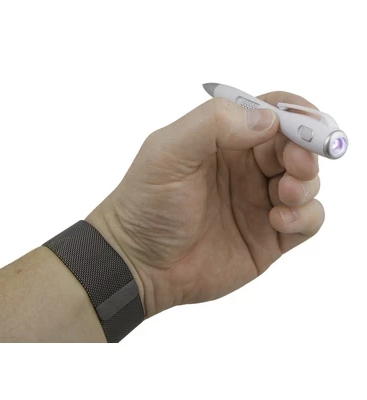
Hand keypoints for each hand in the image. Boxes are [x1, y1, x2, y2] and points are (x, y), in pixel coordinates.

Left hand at [86, 93, 323, 317]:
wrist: (139, 263)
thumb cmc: (146, 204)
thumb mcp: (169, 152)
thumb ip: (214, 124)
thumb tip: (268, 119)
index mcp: (223, 141)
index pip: (270, 113)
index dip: (294, 113)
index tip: (309, 122)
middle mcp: (245, 168)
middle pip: (296, 146)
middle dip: (306, 149)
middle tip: (297, 164)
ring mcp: (258, 202)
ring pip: (307, 182)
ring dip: (307, 183)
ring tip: (284, 194)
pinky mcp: (269, 237)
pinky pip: (307, 220)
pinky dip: (306, 216)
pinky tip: (279, 220)